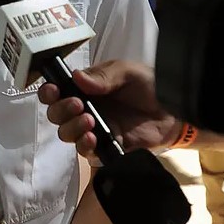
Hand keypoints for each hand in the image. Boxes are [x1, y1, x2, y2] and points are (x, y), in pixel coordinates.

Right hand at [39, 61, 178, 157]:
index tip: (53, 91)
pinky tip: (93, 137)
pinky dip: (84, 145)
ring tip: (89, 121)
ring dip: (71, 128)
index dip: (49, 92)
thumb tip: (77, 78)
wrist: (174, 112)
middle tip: (77, 104)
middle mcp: (84, 109)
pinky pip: (86, 151)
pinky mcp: (105, 148)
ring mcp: (93, 129)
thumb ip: (104, 75)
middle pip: (56, 115)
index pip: (56, 91)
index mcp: (85, 88)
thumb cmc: (150, 87)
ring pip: (66, 134)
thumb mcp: (127, 72)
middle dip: (60, 110)